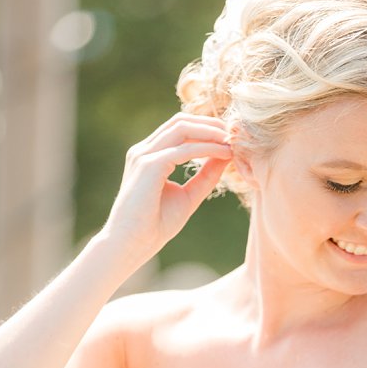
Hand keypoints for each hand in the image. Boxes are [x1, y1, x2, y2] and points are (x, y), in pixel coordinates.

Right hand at [99, 114, 232, 265]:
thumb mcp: (187, 196)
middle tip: (236, 135)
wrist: (130, 245)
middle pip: (181, 121)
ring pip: (183, 128)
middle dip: (211, 124)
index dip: (206, 128)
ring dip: (211, 132)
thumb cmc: (153, 226)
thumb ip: (205, 176)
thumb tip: (227, 155)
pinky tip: (226, 154)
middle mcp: (143, 151)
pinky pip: (185, 149)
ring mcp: (144, 155)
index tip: (230, 139)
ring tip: (233, 142)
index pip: (179, 129)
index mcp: (148, 156)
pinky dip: (208, 148)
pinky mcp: (149, 165)